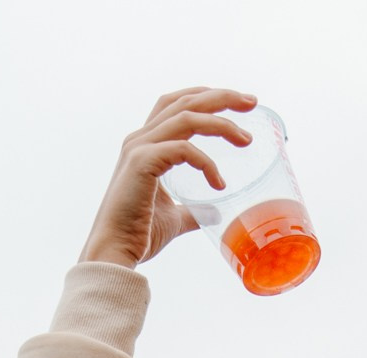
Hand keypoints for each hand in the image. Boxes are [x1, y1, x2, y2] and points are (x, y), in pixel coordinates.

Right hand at [80, 88, 257, 268]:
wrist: (114, 251)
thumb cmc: (138, 235)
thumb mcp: (172, 218)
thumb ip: (192, 212)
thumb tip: (216, 213)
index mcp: (145, 144)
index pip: (176, 104)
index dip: (206, 96)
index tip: (237, 103)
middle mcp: (140, 139)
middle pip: (185, 101)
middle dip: (221, 96)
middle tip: (252, 102)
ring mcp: (139, 148)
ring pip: (187, 117)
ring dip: (221, 123)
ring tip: (246, 140)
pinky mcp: (142, 163)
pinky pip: (184, 149)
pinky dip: (206, 163)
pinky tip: (219, 183)